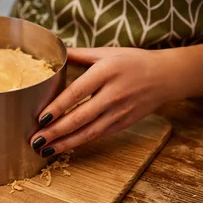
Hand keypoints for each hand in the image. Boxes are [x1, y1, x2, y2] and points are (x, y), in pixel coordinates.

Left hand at [30, 47, 179, 155]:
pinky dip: (81, 142)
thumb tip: (55, 52)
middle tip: (36, 141)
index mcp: (106, 72)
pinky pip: (99, 135)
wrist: (166, 76)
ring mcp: (120, 111)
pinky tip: (65, 147)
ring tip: (45, 150)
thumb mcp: (106, 52)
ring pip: (89, 132)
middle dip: (56, 131)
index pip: (76, 92)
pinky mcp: (124, 123)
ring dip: (65, 143)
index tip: (40, 118)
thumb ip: (80, 54)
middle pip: (80, 117)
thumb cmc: (133, 61)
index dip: (58, 107)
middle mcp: (113, 94)